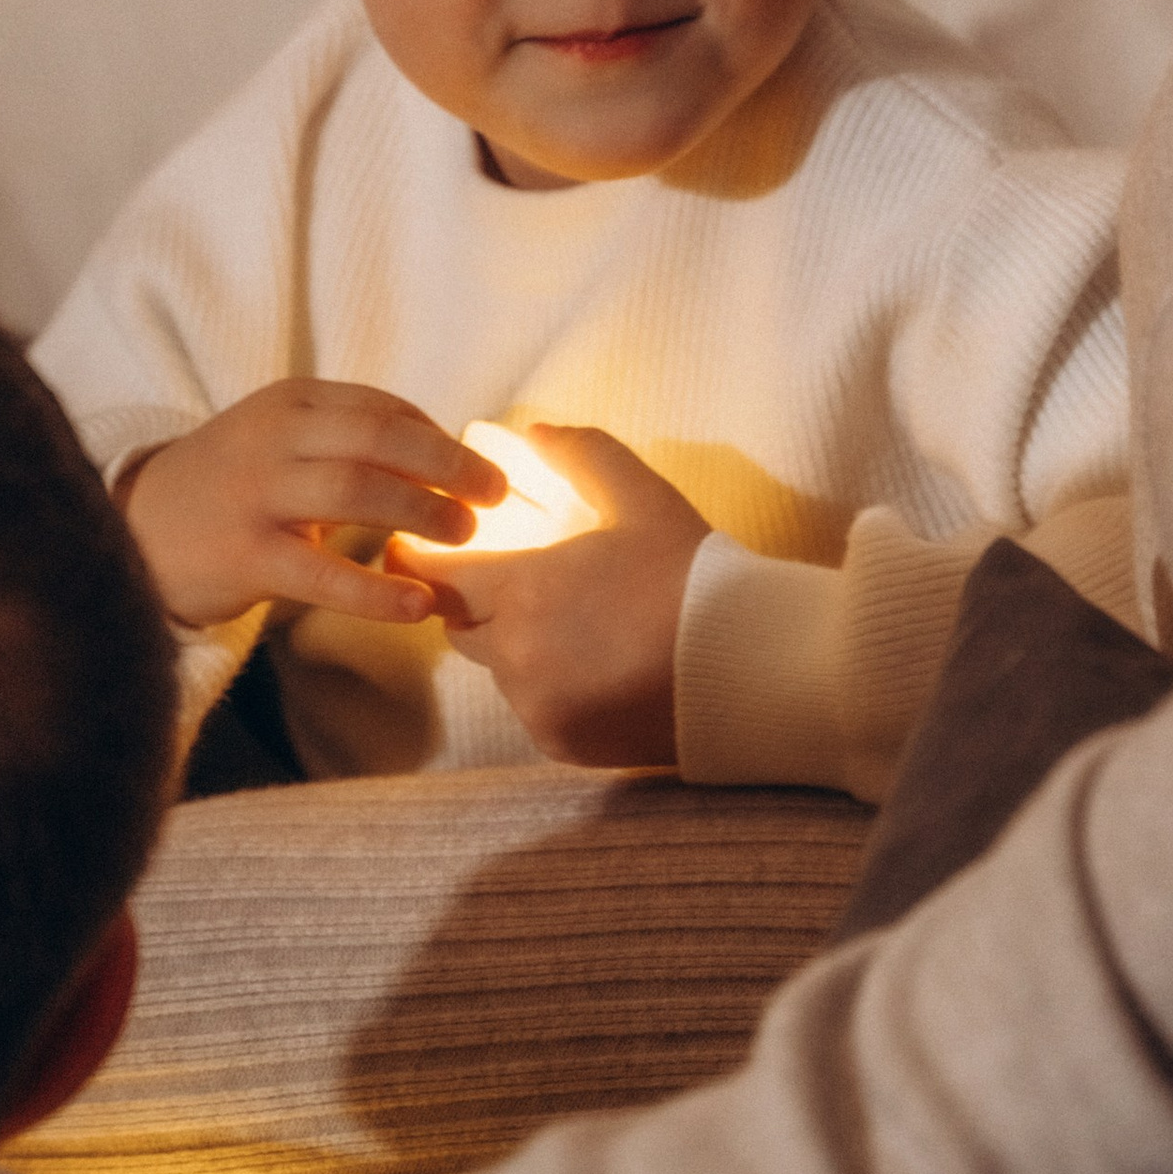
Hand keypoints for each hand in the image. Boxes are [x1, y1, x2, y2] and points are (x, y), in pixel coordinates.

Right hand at [124, 386, 505, 632]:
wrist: (134, 529)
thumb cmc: (229, 486)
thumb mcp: (281, 440)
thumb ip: (347, 437)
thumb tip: (445, 454)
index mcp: (291, 403)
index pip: (383, 408)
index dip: (440, 437)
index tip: (481, 467)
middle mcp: (273, 438)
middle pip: (379, 439)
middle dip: (448, 464)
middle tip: (496, 494)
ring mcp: (255, 496)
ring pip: (355, 490)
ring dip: (423, 511)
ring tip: (467, 536)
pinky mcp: (243, 556)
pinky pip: (322, 574)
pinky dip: (377, 592)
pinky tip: (419, 606)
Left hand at [404, 425, 708, 769]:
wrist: (751, 667)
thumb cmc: (695, 574)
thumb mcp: (643, 499)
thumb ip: (583, 455)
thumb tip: (535, 432)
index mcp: (523, 588)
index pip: (435, 575)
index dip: (422, 558)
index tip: (421, 546)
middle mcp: (516, 654)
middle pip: (460, 624)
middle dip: (478, 602)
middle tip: (522, 582)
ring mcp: (536, 704)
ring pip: (499, 669)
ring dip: (520, 647)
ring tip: (581, 626)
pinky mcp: (560, 741)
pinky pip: (534, 708)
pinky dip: (552, 689)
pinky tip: (602, 667)